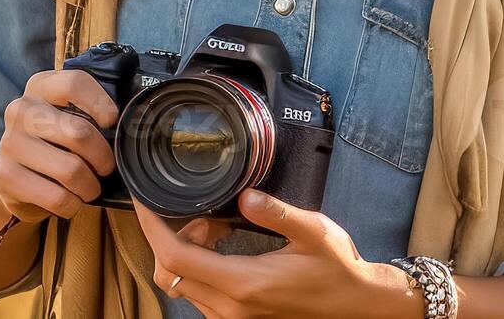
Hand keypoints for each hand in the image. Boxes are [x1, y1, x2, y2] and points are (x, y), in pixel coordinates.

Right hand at [0, 68, 118, 222]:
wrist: (14, 178)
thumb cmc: (54, 145)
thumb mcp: (69, 118)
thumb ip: (92, 112)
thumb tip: (134, 123)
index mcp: (40, 86)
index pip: (75, 83)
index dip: (101, 104)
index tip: (112, 122)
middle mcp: (20, 110)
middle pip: (79, 132)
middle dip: (103, 158)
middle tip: (106, 167)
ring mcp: (10, 143)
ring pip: (70, 169)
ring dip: (90, 186)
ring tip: (90, 187)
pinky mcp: (5, 176)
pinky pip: (57, 197)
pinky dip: (72, 204)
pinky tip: (69, 199)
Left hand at [135, 189, 418, 318]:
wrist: (356, 306)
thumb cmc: (338, 270)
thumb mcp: (315, 232)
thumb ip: (277, 213)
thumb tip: (244, 197)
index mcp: (244, 284)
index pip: (176, 257)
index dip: (152, 227)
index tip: (146, 201)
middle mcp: (230, 307)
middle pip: (169, 273)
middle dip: (170, 235)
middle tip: (198, 211)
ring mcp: (231, 318)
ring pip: (181, 284)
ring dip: (185, 250)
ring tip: (214, 224)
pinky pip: (198, 293)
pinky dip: (198, 265)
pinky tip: (222, 243)